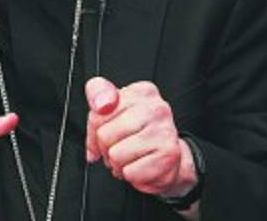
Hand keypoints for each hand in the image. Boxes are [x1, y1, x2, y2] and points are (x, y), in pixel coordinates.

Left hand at [85, 77, 196, 198]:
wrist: (170, 160)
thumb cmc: (136, 134)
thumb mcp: (112, 110)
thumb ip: (98, 95)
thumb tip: (101, 104)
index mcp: (142, 92)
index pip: (98, 112)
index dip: (96, 130)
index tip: (109, 131)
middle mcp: (157, 107)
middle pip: (105, 135)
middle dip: (106, 148)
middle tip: (122, 147)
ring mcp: (165, 131)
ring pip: (116, 155)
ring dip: (118, 164)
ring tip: (132, 158)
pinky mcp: (168, 156)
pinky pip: (130, 172)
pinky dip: (131, 175)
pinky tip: (142, 167)